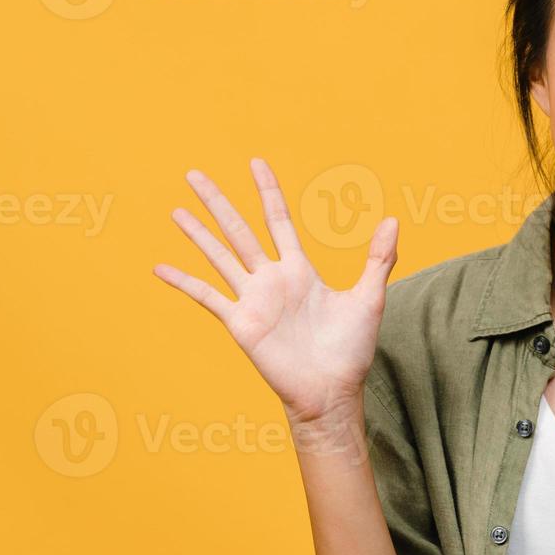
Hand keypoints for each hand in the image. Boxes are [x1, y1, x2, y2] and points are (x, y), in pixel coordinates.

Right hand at [152, 158, 398, 427]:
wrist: (332, 391)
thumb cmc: (351, 349)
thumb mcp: (369, 298)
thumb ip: (378, 259)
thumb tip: (394, 220)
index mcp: (300, 270)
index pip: (279, 220)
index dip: (267, 191)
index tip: (255, 163)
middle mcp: (271, 279)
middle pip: (240, 230)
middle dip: (219, 202)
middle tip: (195, 174)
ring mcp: (253, 300)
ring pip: (219, 256)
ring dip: (198, 233)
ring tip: (176, 209)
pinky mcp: (240, 323)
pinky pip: (207, 297)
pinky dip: (183, 282)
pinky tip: (160, 267)